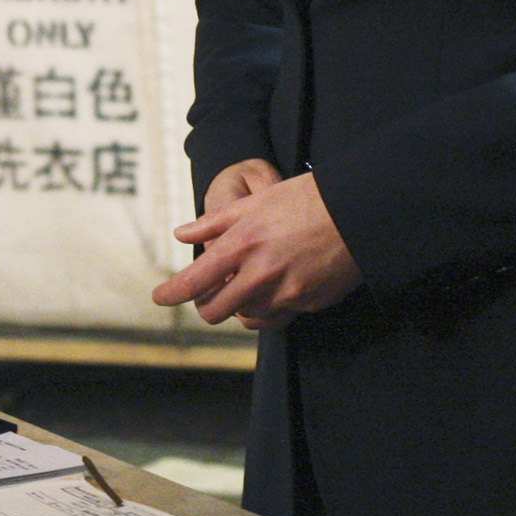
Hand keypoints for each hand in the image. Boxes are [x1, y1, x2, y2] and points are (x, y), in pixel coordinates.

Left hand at [152, 168, 359, 330]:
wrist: (356, 211)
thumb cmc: (304, 199)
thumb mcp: (255, 203)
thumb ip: (214, 222)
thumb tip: (181, 234)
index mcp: (242, 244)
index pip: (195, 280)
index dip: (171, 293)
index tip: (159, 297)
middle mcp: (260, 273)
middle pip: (214, 311)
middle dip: (205, 305)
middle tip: (206, 294)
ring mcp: (285, 293)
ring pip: (245, 315)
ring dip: (239, 304)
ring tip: (247, 282)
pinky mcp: (307, 304)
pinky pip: (276, 317)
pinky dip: (267, 309)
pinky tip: (271, 291)